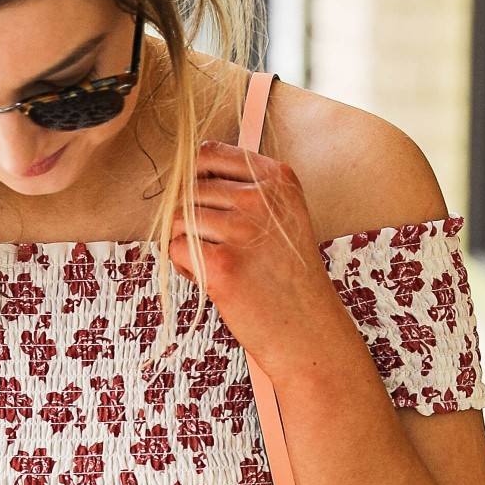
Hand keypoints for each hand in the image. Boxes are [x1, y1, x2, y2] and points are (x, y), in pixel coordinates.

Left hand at [166, 141, 361, 388]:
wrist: (309, 331)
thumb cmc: (288, 277)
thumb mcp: (282, 217)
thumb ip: (243, 189)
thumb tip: (185, 174)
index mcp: (277, 178)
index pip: (209, 154)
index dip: (196, 180)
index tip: (207, 205)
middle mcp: (261, 198)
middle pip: (189, 189)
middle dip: (192, 219)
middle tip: (219, 248)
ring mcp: (241, 230)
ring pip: (177, 219)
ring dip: (187, 245)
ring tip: (217, 265)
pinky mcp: (221, 265)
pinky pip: (175, 249)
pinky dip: (185, 268)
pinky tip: (212, 281)